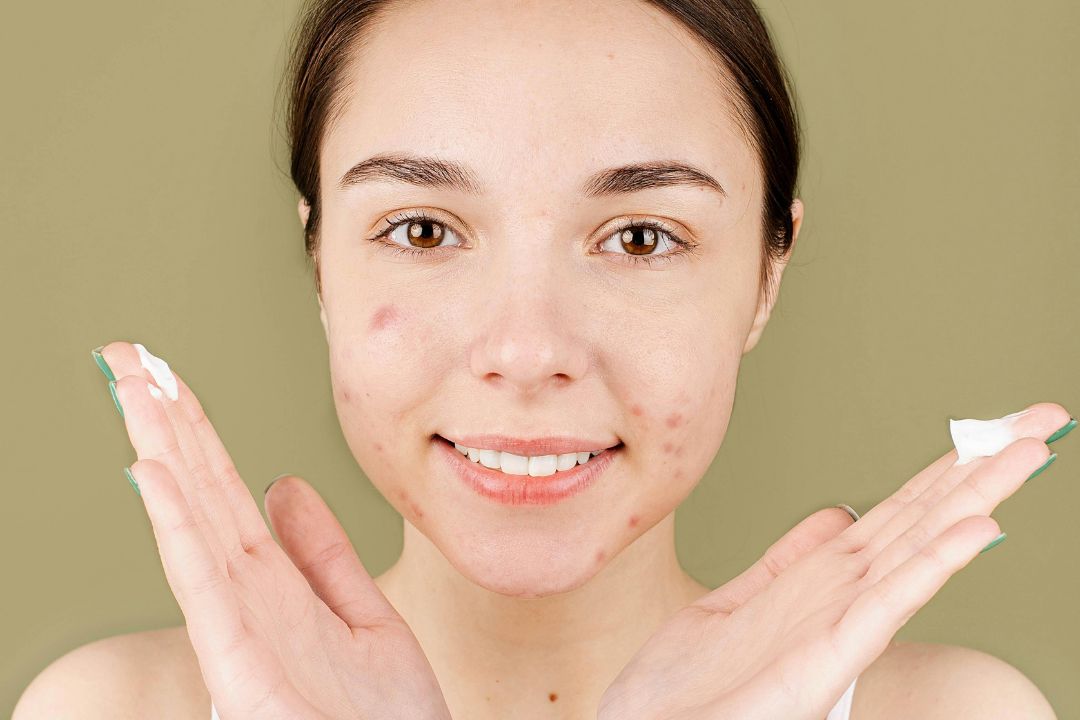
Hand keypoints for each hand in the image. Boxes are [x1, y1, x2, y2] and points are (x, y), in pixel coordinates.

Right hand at [98, 341, 451, 719]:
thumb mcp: (365, 619)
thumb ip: (323, 554)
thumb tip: (286, 485)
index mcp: (275, 587)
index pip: (226, 493)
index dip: (198, 433)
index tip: (169, 378)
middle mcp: (249, 601)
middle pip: (201, 495)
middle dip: (166, 424)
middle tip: (129, 356)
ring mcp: (242, 633)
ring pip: (193, 524)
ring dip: (162, 453)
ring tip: (134, 390)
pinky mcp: (245, 670)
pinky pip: (207, 588)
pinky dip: (178, 529)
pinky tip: (154, 475)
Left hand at [597, 402, 1069, 719]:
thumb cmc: (689, 685)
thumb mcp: (735, 600)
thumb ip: (788, 559)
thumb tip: (836, 513)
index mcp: (820, 580)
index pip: (897, 513)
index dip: (944, 470)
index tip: (991, 430)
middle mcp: (840, 598)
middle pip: (923, 519)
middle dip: (981, 470)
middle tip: (1040, 419)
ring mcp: (839, 625)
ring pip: (920, 548)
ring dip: (975, 499)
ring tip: (1027, 451)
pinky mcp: (827, 655)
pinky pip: (888, 601)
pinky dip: (933, 564)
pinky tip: (977, 530)